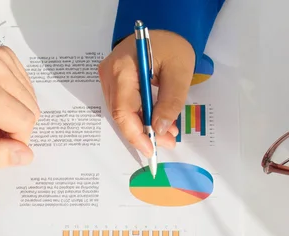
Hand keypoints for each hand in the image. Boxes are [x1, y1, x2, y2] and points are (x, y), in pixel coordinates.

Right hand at [98, 31, 194, 156]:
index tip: (151, 149)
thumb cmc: (172, 47)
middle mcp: (109, 73)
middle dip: (143, 133)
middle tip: (167, 143)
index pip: (123, 109)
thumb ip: (170, 102)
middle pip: (121, 114)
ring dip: (143, 126)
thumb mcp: (179, 73)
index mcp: (123, 68)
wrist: (164, 33)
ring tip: (168, 134)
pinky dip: (141, 117)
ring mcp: (108, 78)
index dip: (136, 134)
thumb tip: (160, 129)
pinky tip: (158, 123)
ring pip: (122, 113)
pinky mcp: (113, 82)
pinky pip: (124, 106)